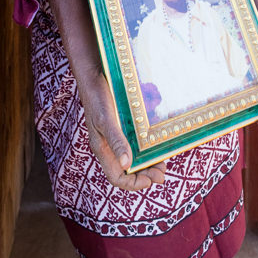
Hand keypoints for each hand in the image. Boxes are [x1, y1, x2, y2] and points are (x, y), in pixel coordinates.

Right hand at [81, 71, 166, 189]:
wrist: (94, 74)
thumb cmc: (97, 96)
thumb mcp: (106, 118)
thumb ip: (116, 140)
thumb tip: (126, 164)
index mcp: (102, 149)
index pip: (116, 177)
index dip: (133, 184)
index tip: (151, 181)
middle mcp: (109, 146)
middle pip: (127, 171)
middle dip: (144, 176)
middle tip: (162, 175)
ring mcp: (115, 136)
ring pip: (132, 158)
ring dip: (147, 164)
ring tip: (162, 163)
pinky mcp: (122, 126)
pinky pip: (134, 144)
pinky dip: (146, 149)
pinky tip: (156, 146)